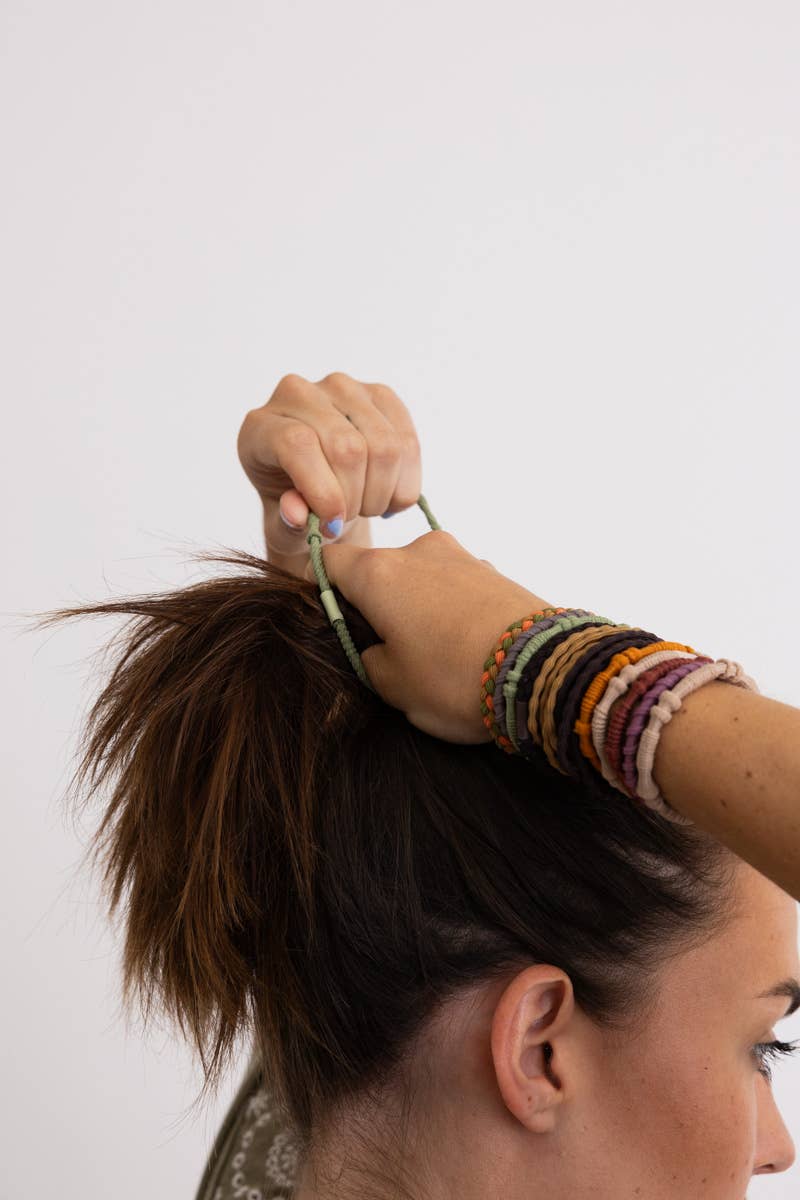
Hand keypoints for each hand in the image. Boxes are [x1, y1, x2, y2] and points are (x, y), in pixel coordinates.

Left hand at [237, 372, 422, 570]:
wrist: (324, 491)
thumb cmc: (297, 510)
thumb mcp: (283, 529)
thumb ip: (286, 526)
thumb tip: (296, 513)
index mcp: (260, 426)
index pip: (298, 445)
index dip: (322, 492)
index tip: (333, 526)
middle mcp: (297, 394)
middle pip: (347, 447)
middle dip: (356, 499)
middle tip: (350, 519)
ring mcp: (341, 387)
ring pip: (384, 446)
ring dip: (383, 492)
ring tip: (369, 507)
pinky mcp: (379, 394)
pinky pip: (408, 441)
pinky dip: (406, 481)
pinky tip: (390, 496)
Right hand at [304, 530, 554, 743]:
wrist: (543, 672)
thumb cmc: (455, 679)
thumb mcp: (393, 687)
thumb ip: (369, 659)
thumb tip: (374, 648)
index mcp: (379, 573)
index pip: (328, 561)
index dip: (322, 588)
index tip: (332, 618)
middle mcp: (418, 552)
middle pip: (378, 570)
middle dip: (377, 605)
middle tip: (387, 651)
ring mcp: (461, 557)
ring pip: (421, 578)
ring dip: (418, 607)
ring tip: (435, 655)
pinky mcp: (495, 572)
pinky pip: (457, 587)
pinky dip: (452, 609)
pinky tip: (466, 646)